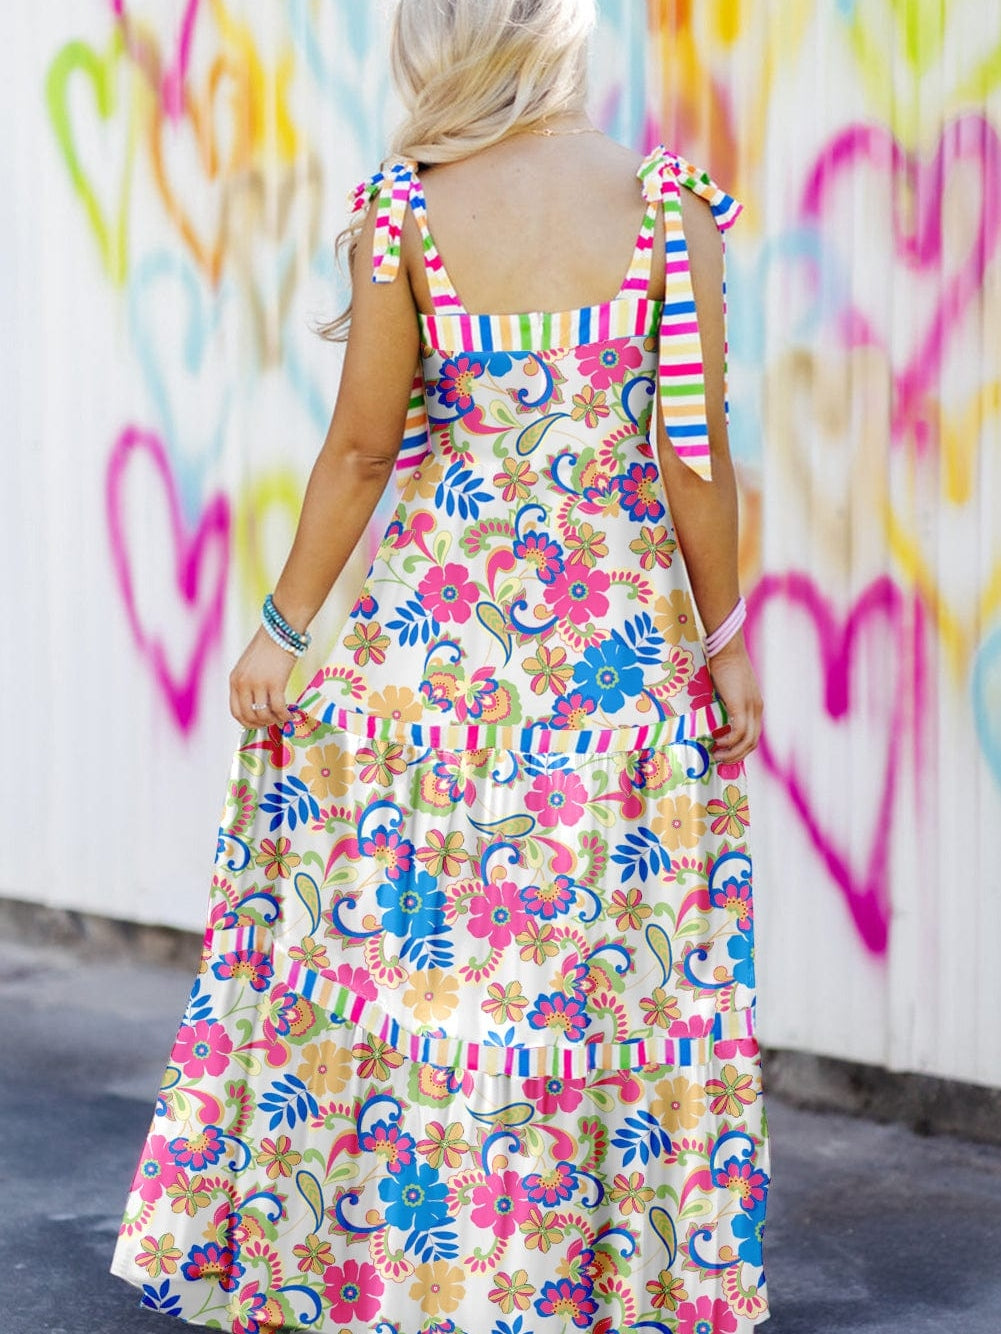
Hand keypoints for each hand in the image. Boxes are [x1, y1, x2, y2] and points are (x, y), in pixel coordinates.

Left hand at [229, 626, 296, 727]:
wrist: (280, 630)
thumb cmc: (268, 646)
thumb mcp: (250, 665)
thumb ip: (248, 683)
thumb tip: (257, 705)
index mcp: (234, 680)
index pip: (236, 711)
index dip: (247, 723)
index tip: (258, 724)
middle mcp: (243, 684)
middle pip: (249, 716)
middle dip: (261, 724)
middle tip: (273, 723)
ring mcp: (258, 684)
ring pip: (263, 715)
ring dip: (274, 720)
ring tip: (282, 717)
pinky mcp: (274, 683)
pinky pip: (278, 708)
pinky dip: (285, 715)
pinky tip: (291, 714)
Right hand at [707, 632, 762, 764]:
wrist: (726, 650)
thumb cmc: (723, 666)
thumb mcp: (728, 690)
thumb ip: (726, 705)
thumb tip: (713, 719)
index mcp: (755, 706)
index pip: (753, 736)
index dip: (741, 749)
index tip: (725, 754)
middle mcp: (757, 709)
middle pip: (752, 743)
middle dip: (736, 756)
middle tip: (719, 760)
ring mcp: (751, 708)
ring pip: (747, 741)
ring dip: (732, 752)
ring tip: (716, 755)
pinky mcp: (741, 705)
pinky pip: (739, 732)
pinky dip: (729, 741)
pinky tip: (717, 741)